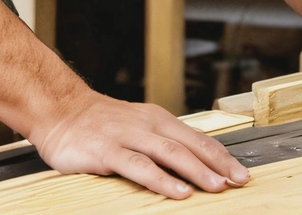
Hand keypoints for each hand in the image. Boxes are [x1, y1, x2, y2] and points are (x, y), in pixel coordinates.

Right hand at [33, 91, 250, 198]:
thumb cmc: (99, 124)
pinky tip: (177, 191)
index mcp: (156, 119)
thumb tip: (192, 166)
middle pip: (188, 145)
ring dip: (196, 171)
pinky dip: (161, 179)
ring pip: (168, 153)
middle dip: (217, 164)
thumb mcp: (136, 127)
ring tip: (217, 187)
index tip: (241, 172)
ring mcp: (127, 136)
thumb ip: (160, 143)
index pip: (195, 138)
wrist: (60, 110)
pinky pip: (139, 166)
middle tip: (239, 181)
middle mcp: (146, 124)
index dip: (220, 156)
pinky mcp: (107, 150)